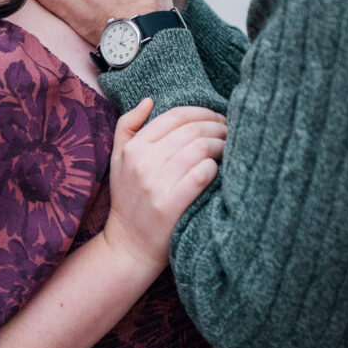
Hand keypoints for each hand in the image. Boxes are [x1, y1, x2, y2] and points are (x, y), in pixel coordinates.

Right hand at [104, 99, 226, 272]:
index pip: (175, 116)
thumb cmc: (129, 198)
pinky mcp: (170, 206)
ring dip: (220, 144)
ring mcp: (156, 185)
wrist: (128, 247)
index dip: (201, 111)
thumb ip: (128, 125)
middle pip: (191, 130)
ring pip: (199, 149)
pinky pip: (201, 174)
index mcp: (134, 147)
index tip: (216, 117)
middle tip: (229, 131)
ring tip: (228, 148)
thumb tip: (149, 100)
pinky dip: (214, 167)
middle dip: (216, 126)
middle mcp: (143, 163)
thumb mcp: (118, 159)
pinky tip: (217, 169)